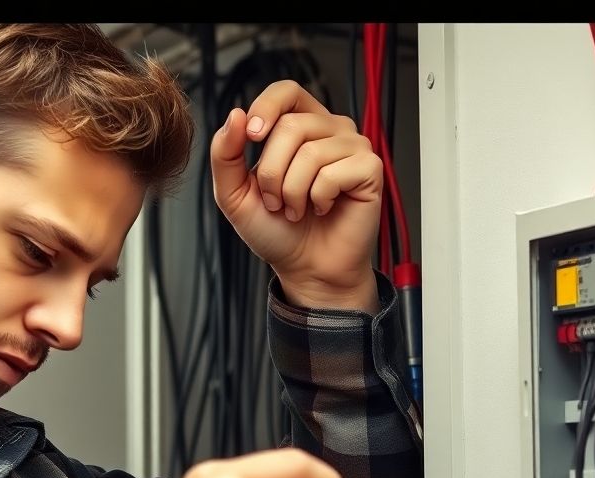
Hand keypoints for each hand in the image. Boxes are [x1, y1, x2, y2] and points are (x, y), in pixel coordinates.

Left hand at [210, 80, 382, 311]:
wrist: (306, 268)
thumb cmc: (277, 231)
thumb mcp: (235, 193)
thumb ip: (226, 154)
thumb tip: (236, 114)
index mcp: (300, 126)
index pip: (286, 91)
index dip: (266, 108)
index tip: (252, 138)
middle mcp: (329, 130)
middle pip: (291, 126)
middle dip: (272, 172)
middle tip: (277, 201)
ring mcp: (352, 147)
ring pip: (310, 152)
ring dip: (292, 191)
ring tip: (297, 209)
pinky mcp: (369, 169)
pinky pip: (333, 173)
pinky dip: (318, 198)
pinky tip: (323, 209)